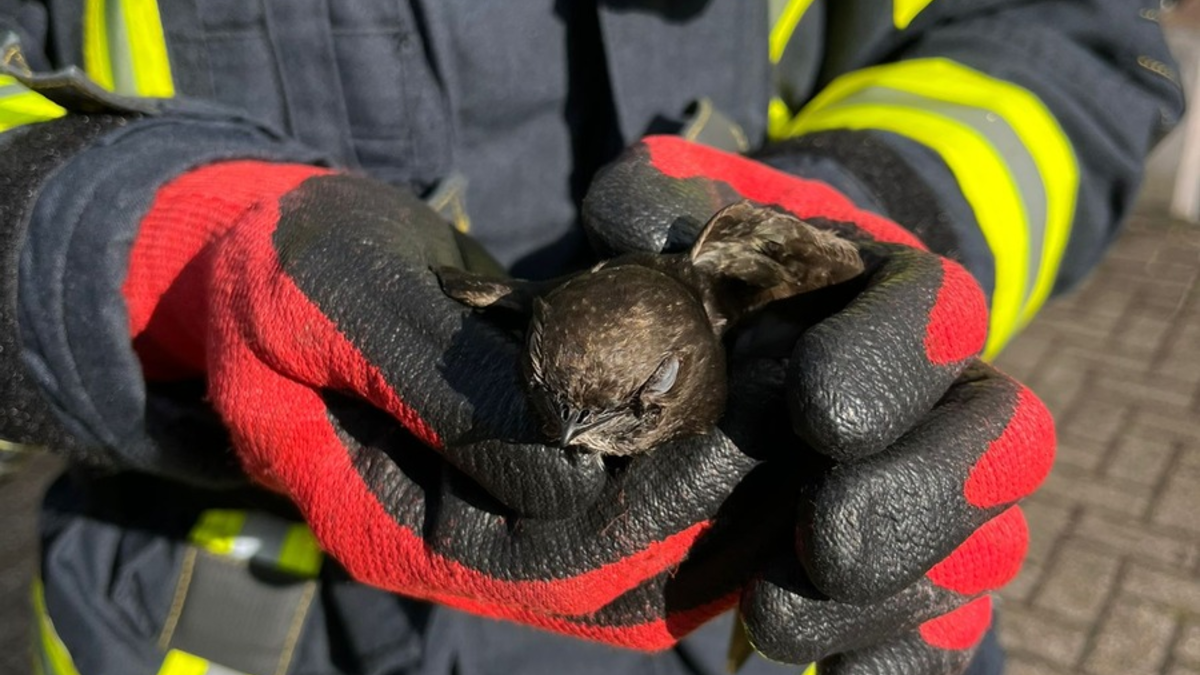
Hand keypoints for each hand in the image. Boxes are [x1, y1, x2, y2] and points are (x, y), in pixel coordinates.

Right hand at [121, 161, 774, 645]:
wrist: (269, 264)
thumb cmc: (287, 271)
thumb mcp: (340, 300)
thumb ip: (448, 386)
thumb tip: (577, 466)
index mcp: (396, 526)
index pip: (555, 560)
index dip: (662, 506)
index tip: (744, 424)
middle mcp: (456, 549)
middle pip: (615, 585)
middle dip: (716, 515)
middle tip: (797, 431)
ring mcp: (493, 523)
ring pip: (636, 568)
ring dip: (723, 512)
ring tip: (796, 434)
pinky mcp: (526, 482)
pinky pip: (629, 517)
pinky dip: (696, 487)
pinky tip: (754, 431)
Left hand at [582, 136, 1055, 672]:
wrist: (759, 337)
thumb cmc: (724, 274)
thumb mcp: (687, 215)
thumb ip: (660, 203)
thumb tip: (629, 226)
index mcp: (900, 298)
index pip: (940, 314)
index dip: (895, 359)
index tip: (816, 405)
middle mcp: (945, 397)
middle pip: (997, 445)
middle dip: (916, 498)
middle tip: (822, 536)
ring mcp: (941, 489)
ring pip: (975, 552)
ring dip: (885, 597)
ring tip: (770, 614)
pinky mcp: (915, 569)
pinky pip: (938, 629)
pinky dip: (892, 661)